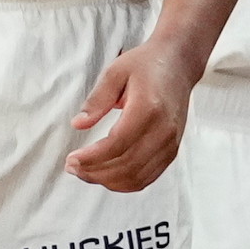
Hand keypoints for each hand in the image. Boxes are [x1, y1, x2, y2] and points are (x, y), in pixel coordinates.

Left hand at [67, 29, 201, 191]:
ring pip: (136, 178)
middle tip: (72, 167)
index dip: (91, 158)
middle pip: (126, 166)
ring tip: (85, 172)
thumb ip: (96, 100)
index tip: (71, 159)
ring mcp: (170, 144)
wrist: (178, 65)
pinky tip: (105, 175)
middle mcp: (163, 131)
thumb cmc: (146, 66)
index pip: (117, 144)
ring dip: (107, 181)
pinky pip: (147, 178)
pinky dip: (123, 183)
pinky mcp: (171, 151)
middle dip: (94, 172)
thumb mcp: (115, 73)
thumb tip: (78, 125)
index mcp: (148, 109)